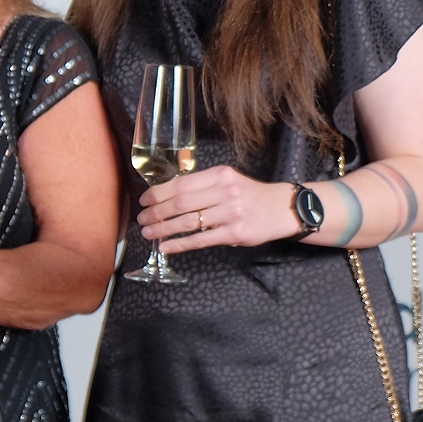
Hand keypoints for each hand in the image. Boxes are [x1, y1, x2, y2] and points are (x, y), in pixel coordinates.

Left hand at [136, 165, 296, 254]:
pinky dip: (180, 244)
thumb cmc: (249, 195)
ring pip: (188, 222)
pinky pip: (201, 240)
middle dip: (156, 212)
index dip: (158, 193)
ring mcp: (230, 213)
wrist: (281, 209)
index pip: (181, 184)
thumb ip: (202, 186)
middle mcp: (224, 191)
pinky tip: (166, 246)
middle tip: (141, 219)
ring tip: (148, 232)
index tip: (144, 201)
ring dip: (164, 229)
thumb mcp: (227, 181)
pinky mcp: (235, 233)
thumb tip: (166, 196)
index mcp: (219, 175)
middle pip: (181, 203)